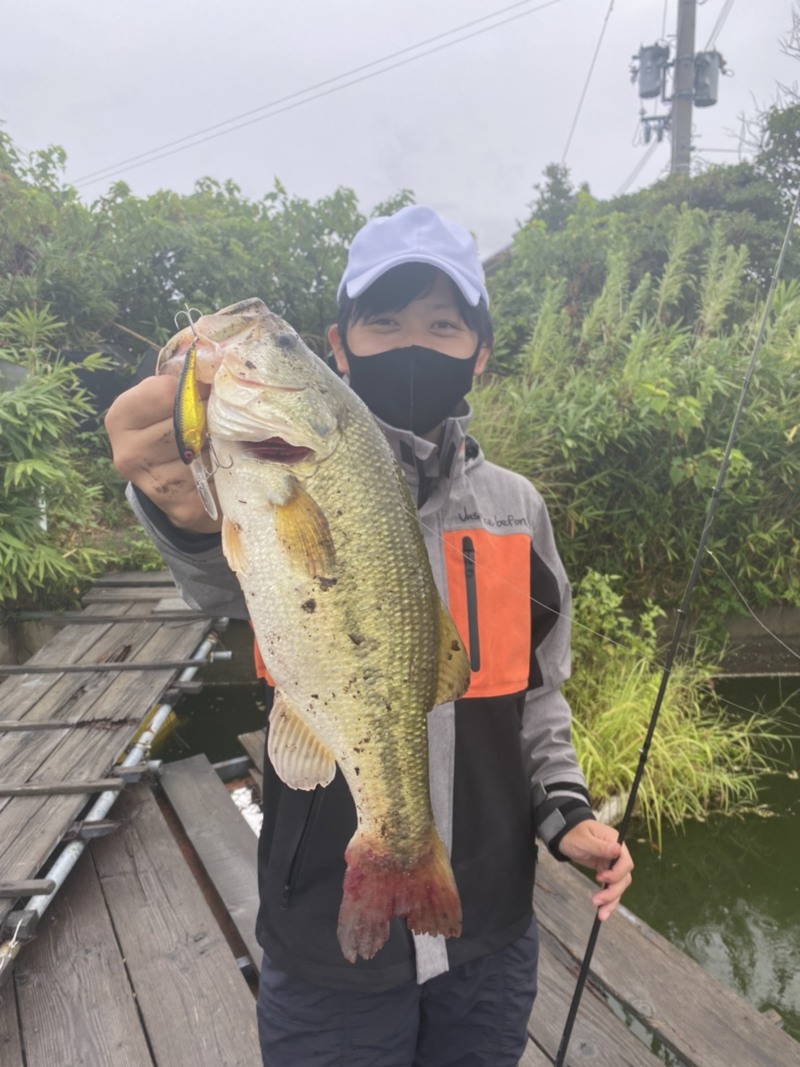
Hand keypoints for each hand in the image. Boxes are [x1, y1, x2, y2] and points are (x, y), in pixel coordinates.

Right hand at [105, 376, 220, 533]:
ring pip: (205, 450)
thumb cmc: (174, 428)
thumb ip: (184, 379)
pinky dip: (229, 468)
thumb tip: (219, 356)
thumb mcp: (168, 398)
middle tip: (222, 416)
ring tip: (225, 439)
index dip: (194, 388)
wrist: (176, 485)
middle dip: (211, 416)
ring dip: (224, 442)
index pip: (165, 392)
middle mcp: (129, 454)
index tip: (206, 390)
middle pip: (187, 423)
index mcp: (120, 418)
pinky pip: (217, 478)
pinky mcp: (182, 507)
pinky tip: (226, 464)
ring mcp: (154, 485)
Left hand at [557, 821, 633, 920]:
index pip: (625, 862)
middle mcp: (618, 854)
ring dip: (612, 900)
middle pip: (624, 877)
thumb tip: (618, 849)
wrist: (565, 834)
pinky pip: (611, 888)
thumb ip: (600, 846)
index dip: (617, 873)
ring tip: (601, 914)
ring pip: (619, 886)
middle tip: (596, 901)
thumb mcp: (584, 839)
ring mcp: (613, 864)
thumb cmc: (573, 833)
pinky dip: (608, 900)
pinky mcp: (606, 872)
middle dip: (613, 892)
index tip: (601, 877)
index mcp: (615, 842)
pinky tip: (603, 912)